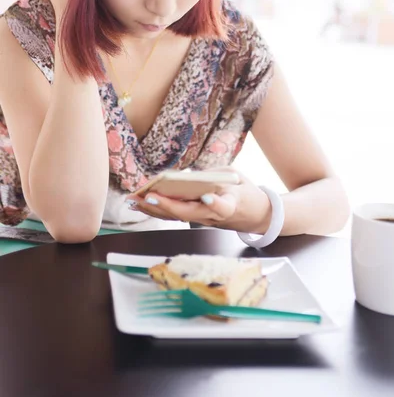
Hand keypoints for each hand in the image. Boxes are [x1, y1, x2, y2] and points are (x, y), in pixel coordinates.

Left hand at [127, 168, 271, 233]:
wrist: (256, 214)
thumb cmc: (245, 191)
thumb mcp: (235, 176)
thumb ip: (213, 176)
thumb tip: (186, 177)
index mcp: (231, 204)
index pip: (223, 207)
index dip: (214, 203)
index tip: (207, 197)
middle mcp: (215, 216)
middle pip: (189, 214)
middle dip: (167, 206)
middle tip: (148, 197)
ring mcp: (205, 221)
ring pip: (177, 217)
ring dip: (153, 210)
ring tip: (134, 200)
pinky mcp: (197, 219)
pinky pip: (174, 215)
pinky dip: (156, 209)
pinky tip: (140, 203)